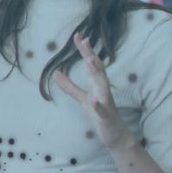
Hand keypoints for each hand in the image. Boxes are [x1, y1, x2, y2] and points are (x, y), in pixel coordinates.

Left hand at [53, 33, 134, 152]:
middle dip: (91, 55)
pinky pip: (102, 110)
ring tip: (90, 60)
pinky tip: (94, 101)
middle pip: (97, 69)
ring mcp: (106, 103)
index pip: (91, 64)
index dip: (84, 50)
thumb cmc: (100, 115)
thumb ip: (69, 87)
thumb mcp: (82, 99)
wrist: (115, 136)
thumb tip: (56, 73)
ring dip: (97, 73)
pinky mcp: (106, 117)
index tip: (78, 36)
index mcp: (97, 85)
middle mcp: (103, 90)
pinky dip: (98, 105)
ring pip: (103, 86)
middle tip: (85, 40)